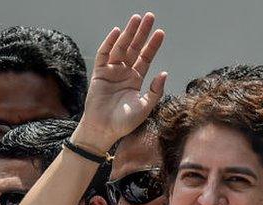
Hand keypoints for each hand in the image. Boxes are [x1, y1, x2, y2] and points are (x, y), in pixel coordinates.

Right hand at [73, 12, 166, 150]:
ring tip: (136, 19)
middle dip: (142, 32)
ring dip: (128, 34)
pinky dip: (109, 43)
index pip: (146, 57)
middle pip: (134, 48)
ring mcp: (111, 72)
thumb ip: (156, 91)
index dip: (153, 45)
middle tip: (149, 16)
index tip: (160, 32)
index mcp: (136, 79)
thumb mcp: (145, 107)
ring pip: (121, 48)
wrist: (104, 130)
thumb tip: (164, 73)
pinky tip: (117, 32)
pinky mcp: (99, 74)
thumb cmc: (124, 122)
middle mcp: (124, 72)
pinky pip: (104, 55)